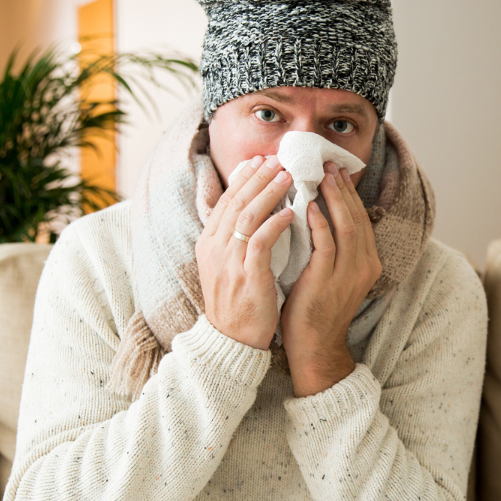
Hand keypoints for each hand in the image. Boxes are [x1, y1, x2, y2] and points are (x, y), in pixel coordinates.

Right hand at [196, 155, 293, 348]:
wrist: (232, 341)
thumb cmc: (238, 303)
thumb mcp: (228, 266)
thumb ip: (236, 239)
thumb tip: (252, 211)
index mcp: (209, 244)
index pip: (225, 202)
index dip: (243, 179)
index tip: (260, 161)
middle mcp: (215, 249)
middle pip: (235, 202)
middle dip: (257, 177)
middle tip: (277, 159)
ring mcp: (229, 262)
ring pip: (246, 216)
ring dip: (268, 193)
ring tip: (287, 176)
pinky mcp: (246, 277)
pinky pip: (259, 242)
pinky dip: (274, 224)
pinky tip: (290, 212)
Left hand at [281, 162, 381, 396]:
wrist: (314, 347)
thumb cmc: (316, 310)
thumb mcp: (333, 275)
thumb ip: (333, 249)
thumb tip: (320, 216)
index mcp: (368, 262)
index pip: (361, 218)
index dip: (349, 194)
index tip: (336, 172)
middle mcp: (364, 265)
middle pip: (357, 216)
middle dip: (342, 189)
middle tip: (328, 164)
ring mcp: (348, 274)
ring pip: (346, 225)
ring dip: (333, 198)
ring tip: (319, 176)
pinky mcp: (328, 280)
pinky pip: (326, 244)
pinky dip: (319, 222)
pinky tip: (307, 206)